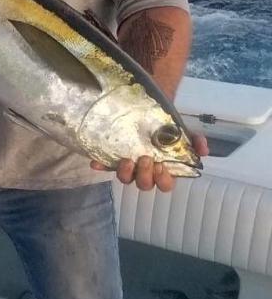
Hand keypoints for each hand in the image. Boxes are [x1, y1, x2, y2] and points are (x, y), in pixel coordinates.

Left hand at [91, 132, 208, 191]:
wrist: (148, 113)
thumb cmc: (167, 127)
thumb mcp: (182, 132)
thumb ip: (195, 140)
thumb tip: (203, 150)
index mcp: (164, 170)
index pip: (165, 184)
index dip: (163, 180)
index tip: (162, 166)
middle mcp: (145, 171)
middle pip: (144, 185)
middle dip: (145, 175)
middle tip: (145, 159)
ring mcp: (129, 166)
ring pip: (126, 179)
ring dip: (125, 173)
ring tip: (127, 159)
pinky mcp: (114, 158)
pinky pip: (105, 166)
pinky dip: (101, 165)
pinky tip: (95, 163)